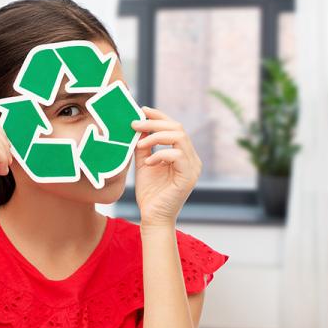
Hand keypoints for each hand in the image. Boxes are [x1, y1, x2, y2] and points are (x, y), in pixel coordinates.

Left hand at [131, 107, 201, 227]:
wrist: (153, 217)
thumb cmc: (150, 192)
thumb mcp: (144, 163)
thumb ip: (144, 146)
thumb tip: (137, 126)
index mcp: (183, 153)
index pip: (174, 127)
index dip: (159, 116)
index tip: (141, 109)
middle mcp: (191, 158)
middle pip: (178, 128)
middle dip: (154, 123)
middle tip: (134, 124)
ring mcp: (193, 167)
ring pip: (179, 137)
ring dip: (156, 136)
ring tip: (139, 144)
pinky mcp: (188, 177)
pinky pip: (177, 155)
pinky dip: (160, 154)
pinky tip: (149, 162)